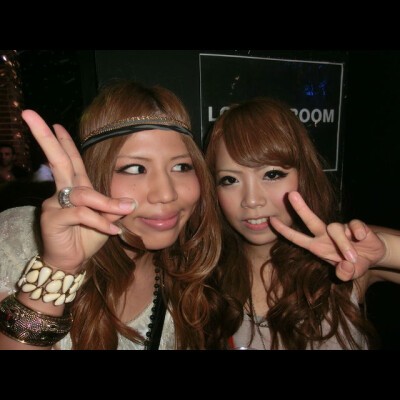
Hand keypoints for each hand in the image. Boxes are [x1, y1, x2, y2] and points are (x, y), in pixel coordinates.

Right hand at [22, 110, 136, 272]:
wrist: (72, 262)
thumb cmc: (86, 238)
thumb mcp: (105, 220)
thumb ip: (112, 208)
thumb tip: (127, 201)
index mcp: (75, 188)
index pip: (70, 160)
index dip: (65, 142)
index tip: (57, 125)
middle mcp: (62, 192)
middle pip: (57, 160)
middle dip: (45, 137)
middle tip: (30, 114)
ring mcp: (55, 204)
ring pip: (83, 194)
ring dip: (106, 202)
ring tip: (125, 209)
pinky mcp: (53, 218)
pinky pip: (81, 214)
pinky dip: (99, 221)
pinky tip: (112, 230)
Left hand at [269, 191, 385, 280]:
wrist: (374, 255)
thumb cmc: (354, 262)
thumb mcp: (349, 273)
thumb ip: (345, 273)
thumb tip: (345, 267)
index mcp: (318, 246)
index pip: (297, 238)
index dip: (284, 231)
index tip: (271, 220)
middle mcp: (325, 235)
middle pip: (310, 220)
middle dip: (300, 208)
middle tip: (291, 194)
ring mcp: (340, 229)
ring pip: (335, 228)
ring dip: (344, 244)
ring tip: (353, 257)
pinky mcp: (356, 225)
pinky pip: (354, 225)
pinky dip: (358, 232)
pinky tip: (361, 238)